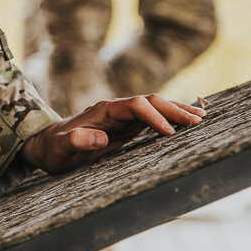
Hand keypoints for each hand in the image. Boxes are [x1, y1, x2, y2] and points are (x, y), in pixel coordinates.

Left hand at [21, 95, 206, 173]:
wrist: (48, 145)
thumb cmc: (54, 149)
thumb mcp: (60, 149)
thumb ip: (75, 141)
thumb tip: (98, 138)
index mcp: (104, 110)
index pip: (136, 105)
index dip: (153, 116)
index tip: (169, 132)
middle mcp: (117, 109)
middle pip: (151, 101)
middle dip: (174, 109)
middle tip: (198, 121)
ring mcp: (124, 117)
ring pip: (156, 107)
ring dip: (178, 112)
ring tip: (202, 118)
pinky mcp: (127, 127)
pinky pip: (154, 119)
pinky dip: (171, 120)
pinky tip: (187, 124)